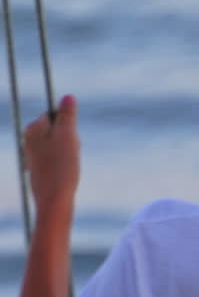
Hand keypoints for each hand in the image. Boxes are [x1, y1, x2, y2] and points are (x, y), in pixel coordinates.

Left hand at [23, 95, 79, 217]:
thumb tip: (67, 96)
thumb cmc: (61, 167)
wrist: (54, 200)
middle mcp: (29, 139)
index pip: (56, 115)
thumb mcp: (68, 136)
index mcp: (33, 128)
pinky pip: (56, 158)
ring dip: (68, 151)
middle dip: (69, 139)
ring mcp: (33, 154)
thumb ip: (67, 114)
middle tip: (71, 154)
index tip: (70, 139)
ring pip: (59, 144)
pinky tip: (65, 173)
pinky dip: (64, 163)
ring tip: (69, 165)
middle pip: (57, 129)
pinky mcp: (39, 167)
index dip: (69, 125)